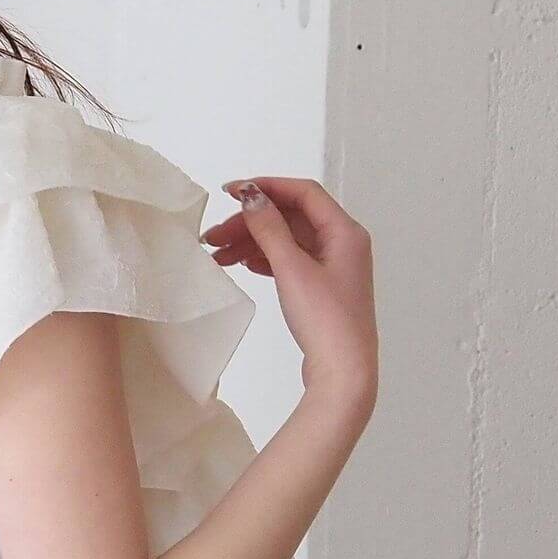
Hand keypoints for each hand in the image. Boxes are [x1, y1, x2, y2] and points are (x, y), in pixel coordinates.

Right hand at [201, 177, 376, 406]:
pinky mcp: (323, 288)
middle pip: (291, 218)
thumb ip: (269, 229)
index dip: (266, 187)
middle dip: (251, 222)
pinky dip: (265, 259)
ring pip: (288, 241)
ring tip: (218, 256)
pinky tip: (243, 264)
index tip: (229, 193)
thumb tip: (251, 196)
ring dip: (253, 242)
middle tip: (213, 236)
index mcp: (345, 231)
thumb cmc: (325, 319)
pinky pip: (290, 261)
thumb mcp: (292, 268)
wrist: (343, 371)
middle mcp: (343, 243)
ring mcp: (333, 267)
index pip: (302, 193)